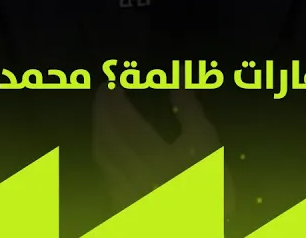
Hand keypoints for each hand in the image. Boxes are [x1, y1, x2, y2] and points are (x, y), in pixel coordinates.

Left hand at [92, 87, 234, 214]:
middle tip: (102, 94)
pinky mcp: (124, 203)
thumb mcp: (205, 143)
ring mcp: (123, 188)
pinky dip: (105, 155)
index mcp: (146, 150)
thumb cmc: (205, 186)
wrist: (197, 229)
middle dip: (101, 112)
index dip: (114, 99)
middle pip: (105, 136)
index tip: (110, 83)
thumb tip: (177, 84)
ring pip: (102, 156)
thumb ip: (189, 112)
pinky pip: (106, 173)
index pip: (122, 118)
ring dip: (100, 132)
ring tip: (103, 118)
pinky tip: (112, 153)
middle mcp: (127, 168)